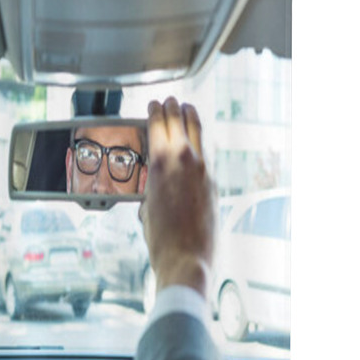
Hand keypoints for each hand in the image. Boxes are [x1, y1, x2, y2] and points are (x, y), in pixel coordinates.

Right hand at [140, 98, 216, 298]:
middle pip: (179, 122)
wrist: (185, 258)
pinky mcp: (213, 183)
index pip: (158, 125)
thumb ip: (152, 186)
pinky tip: (197, 141)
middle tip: (170, 101)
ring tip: (186, 109)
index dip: (155, 112)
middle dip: (173, 109)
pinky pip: (206, 153)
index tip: (154, 105)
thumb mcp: (146, 207)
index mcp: (161, 162)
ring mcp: (203, 170)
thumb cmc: (161, 240)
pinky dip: (198, 142)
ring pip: (198, 132)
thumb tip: (157, 182)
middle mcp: (184, 160)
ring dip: (190, 118)